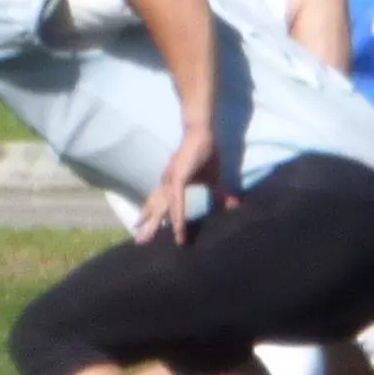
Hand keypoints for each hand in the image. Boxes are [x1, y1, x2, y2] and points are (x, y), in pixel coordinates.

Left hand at [138, 119, 219, 242]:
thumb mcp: (215, 179)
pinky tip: (177, 228)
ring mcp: (171, 181)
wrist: (203, 132)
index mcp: (172, 183)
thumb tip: (234, 206)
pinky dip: (176, 216)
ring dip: (155, 224)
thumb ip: (221, 194)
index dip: (155, 215)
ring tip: (146, 238)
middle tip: (139, 242)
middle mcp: (167, 183)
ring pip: (161, 208)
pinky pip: (177, 203)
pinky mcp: (178, 178)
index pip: (161, 202)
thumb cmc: (206, 153)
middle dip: (147, 225)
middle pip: (155, 207)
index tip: (148, 230)